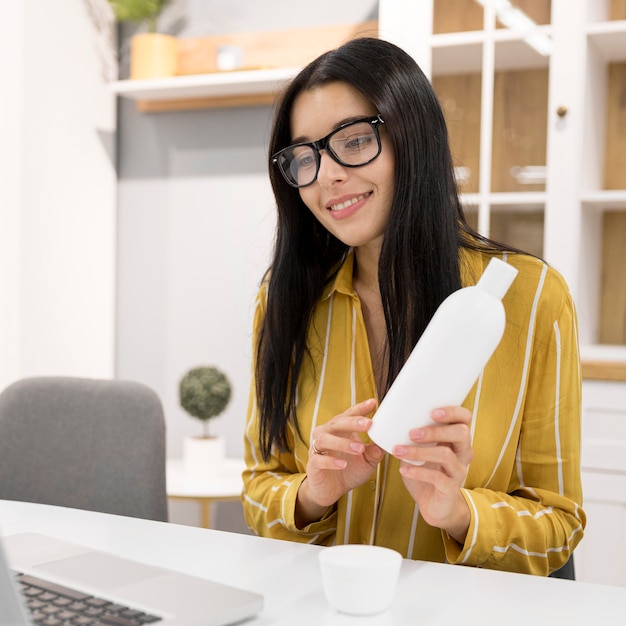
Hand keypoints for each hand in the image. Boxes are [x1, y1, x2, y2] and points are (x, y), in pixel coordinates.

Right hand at [295, 399, 383, 527]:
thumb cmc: (349, 470)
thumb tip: (385, 444)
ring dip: (343, 442)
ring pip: (326, 439)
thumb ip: (374, 452)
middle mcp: (327, 434)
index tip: (373, 403)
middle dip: (352, 422)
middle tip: (368, 424)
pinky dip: (331, 461)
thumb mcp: (367, 462)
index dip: (360, 409)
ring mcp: (318, 448)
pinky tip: (343, 464)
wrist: (331, 490)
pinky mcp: (313, 464)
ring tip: (359, 448)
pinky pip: (319, 459)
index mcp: (341, 430)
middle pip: (336, 423)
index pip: (349, 415)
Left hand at [392, 406, 473, 542]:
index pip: (465, 418)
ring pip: (446, 455)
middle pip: (460, 433)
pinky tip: (403, 470)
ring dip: (420, 451)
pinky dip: (417, 472)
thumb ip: (414, 434)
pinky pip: (437, 478)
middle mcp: (463, 452)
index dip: (453, 412)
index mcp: (456, 438)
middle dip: (435, 431)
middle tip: (412, 433)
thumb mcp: (421, 449)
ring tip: (399, 450)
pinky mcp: (450, 488)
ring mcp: (458, 470)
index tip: (432, 411)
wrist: (434, 504)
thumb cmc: (427, 470)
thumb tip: (390, 417)